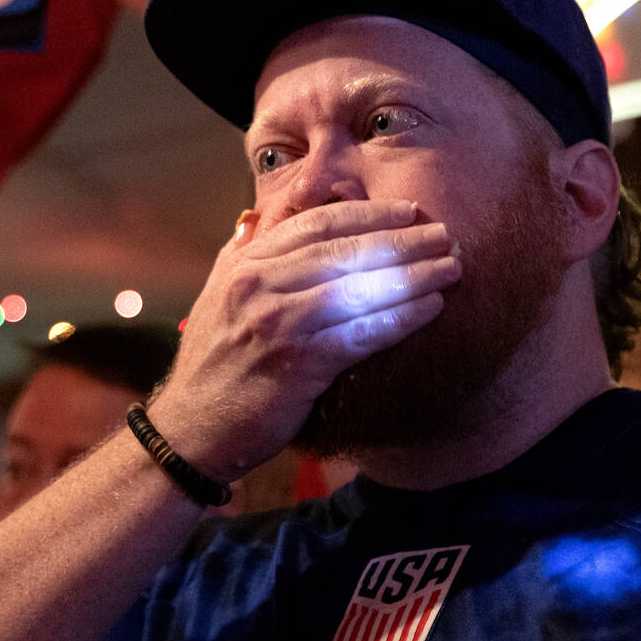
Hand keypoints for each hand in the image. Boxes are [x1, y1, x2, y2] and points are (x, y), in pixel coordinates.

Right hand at [148, 200, 461, 481]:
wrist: (190, 429)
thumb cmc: (211, 363)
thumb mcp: (216, 293)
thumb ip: (241, 252)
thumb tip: (257, 216)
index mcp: (247, 264)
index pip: (317, 224)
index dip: (369, 214)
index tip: (409, 211)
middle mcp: (261, 285)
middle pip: (345, 250)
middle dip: (401, 240)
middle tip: (444, 235)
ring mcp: (278, 324)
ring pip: (357, 288)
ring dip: (412, 276)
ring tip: (451, 268)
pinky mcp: (296, 365)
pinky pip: (360, 334)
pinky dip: (399, 318)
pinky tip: (430, 309)